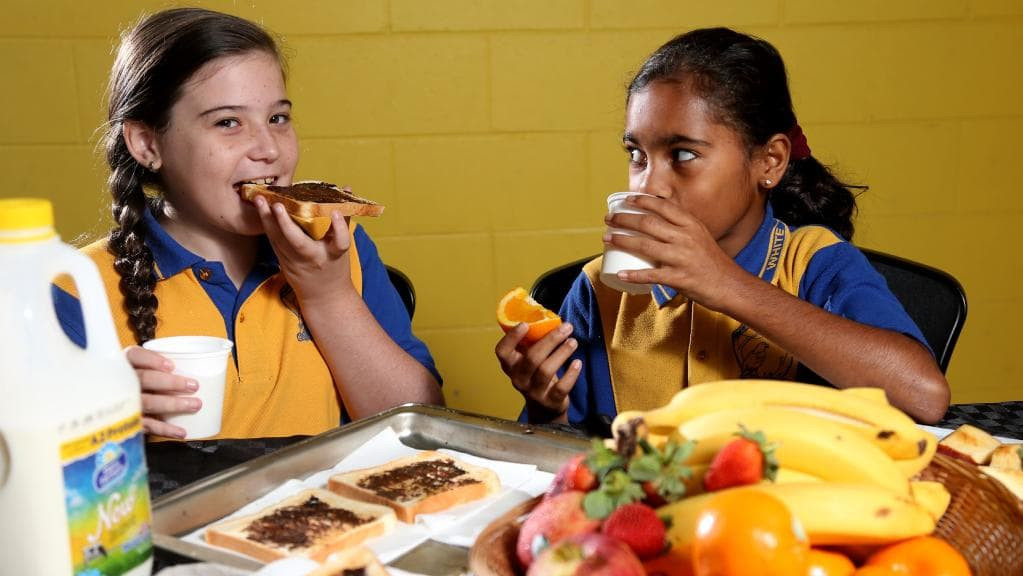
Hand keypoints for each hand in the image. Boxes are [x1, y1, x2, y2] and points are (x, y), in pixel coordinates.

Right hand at [125, 346, 198, 438]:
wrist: (107, 412)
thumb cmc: (137, 385)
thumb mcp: (141, 371)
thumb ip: (158, 368)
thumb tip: (197, 367)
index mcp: (125, 365)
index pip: (134, 356)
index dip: (152, 359)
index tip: (171, 366)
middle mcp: (121, 382)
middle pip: (144, 379)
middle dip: (170, 382)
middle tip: (194, 386)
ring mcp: (123, 403)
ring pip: (147, 402)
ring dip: (173, 404)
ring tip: (195, 405)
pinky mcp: (126, 423)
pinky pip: (146, 426)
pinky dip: (165, 429)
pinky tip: (180, 431)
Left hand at [252, 196, 354, 304]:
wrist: (324, 297)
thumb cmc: (335, 267)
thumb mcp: (343, 247)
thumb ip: (343, 219)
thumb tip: (346, 189)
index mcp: (333, 255)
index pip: (339, 243)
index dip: (338, 228)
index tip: (335, 212)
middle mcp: (314, 259)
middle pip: (298, 243)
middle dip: (286, 224)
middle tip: (277, 204)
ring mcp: (295, 261)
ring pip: (278, 240)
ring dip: (267, 219)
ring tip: (259, 200)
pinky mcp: (282, 261)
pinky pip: (273, 241)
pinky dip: (266, 224)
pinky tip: (260, 209)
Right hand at [495, 322, 581, 423]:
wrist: (543, 408)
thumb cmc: (536, 375)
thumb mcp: (528, 360)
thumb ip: (532, 343)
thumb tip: (548, 318)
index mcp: (511, 366)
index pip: (502, 352)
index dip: (512, 338)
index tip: (525, 324)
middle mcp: (519, 379)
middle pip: (532, 358)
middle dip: (551, 340)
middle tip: (566, 327)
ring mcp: (534, 392)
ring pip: (546, 370)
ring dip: (562, 353)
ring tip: (573, 342)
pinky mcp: (550, 401)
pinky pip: (561, 387)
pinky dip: (571, 374)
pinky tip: (577, 363)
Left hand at [603, 194, 742, 308]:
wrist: (731, 286)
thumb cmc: (713, 262)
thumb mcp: (700, 236)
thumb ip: (681, 228)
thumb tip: (657, 221)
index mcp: (691, 225)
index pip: (663, 207)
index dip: (642, 201)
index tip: (626, 199)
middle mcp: (686, 238)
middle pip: (648, 223)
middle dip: (624, 219)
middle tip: (608, 218)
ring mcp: (682, 258)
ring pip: (645, 246)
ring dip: (622, 241)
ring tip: (606, 238)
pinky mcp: (680, 278)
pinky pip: (652, 276)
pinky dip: (634, 275)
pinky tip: (620, 273)